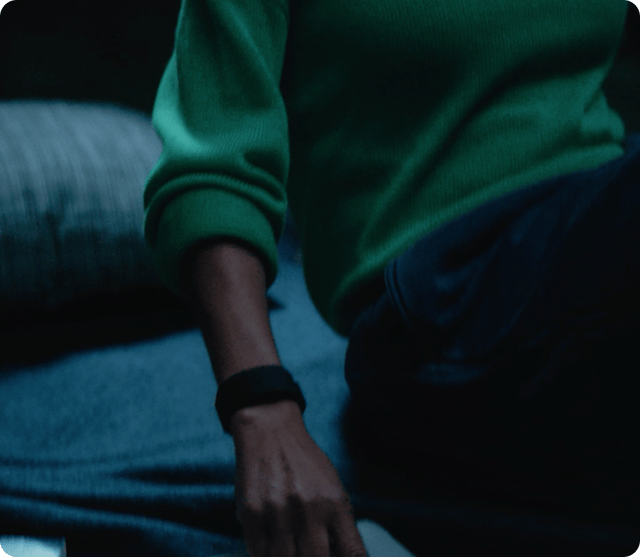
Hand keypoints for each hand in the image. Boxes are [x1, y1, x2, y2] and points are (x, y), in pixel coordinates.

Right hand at [231, 400, 367, 556]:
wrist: (271, 430)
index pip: (352, 552)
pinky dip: (264, 553)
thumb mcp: (331, 487)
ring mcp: (279, 511)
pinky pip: (258, 551)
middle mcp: (309, 507)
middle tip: (308, 549)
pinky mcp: (252, 511)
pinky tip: (269, 541)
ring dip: (287, 556)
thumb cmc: (305, 465)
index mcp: (335, 502)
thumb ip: (338, 525)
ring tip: (289, 544)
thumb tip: (339, 556)